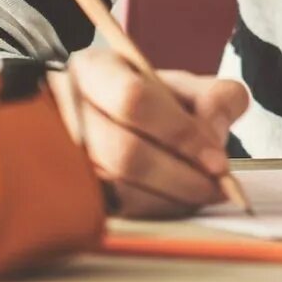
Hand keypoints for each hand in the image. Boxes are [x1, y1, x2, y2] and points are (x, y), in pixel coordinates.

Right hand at [49, 47, 249, 218]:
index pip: (134, 100)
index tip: (217, 160)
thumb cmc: (148, 102)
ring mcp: (64, 154)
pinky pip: (114, 210)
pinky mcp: (72, 190)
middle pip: (124, 152)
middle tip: (217, 186)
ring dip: (170, 199)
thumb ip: (214, 96)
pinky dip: (154, 211)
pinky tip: (177, 202)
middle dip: (181, 177)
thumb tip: (216, 128)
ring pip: (117, 188)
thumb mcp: (183, 85)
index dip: (181, 134)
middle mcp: (69, 110)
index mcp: (95, 70)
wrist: (112, 119)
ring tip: (202, 193)